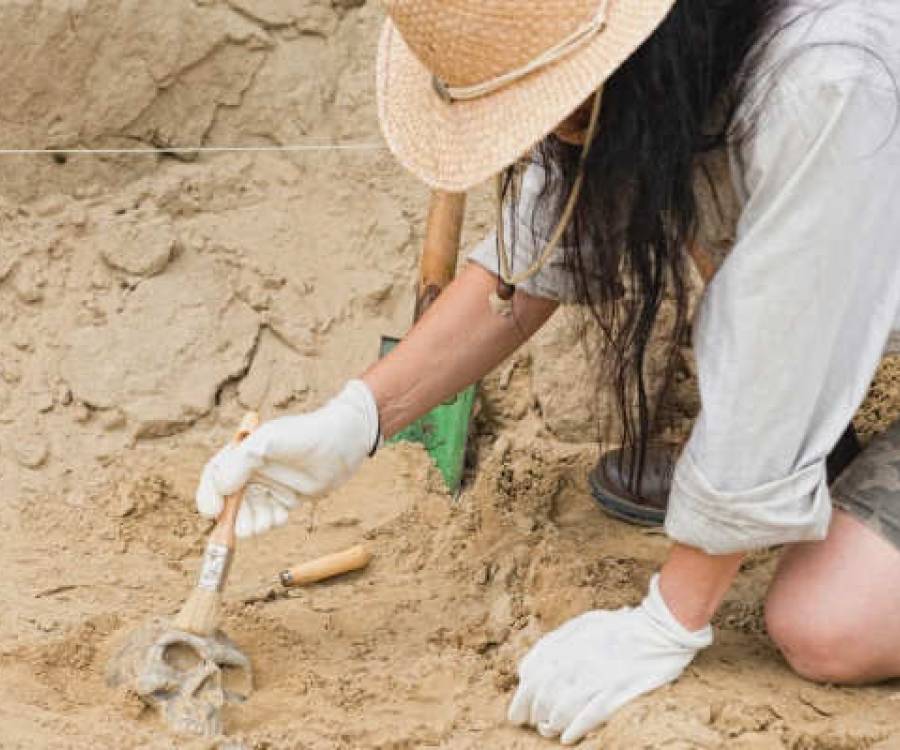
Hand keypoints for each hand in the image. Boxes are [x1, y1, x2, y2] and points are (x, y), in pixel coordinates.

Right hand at [195, 379, 379, 536]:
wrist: (344, 441)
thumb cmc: (306, 435)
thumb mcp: (269, 442)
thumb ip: (241, 462)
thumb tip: (220, 487)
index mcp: (242, 452)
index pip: (214, 476)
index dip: (208, 495)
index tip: (213, 512)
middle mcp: (251, 470)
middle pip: (229, 502)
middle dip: (235, 518)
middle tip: (247, 530)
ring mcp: (268, 485)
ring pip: (249, 514)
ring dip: (254, 523)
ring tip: (271, 520)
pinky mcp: (285, 497)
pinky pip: (269, 517)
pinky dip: (272, 521)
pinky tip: (285, 513)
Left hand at [508, 574, 712, 744]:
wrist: (658, 628)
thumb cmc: (619, 627)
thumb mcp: (581, 624)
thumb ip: (554, 643)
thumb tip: (526, 669)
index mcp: (565, 642)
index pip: (530, 674)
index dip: (521, 696)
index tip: (520, 710)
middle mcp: (575, 659)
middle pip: (542, 695)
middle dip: (533, 714)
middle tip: (534, 724)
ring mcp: (596, 676)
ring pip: (562, 709)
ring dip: (551, 725)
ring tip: (550, 731)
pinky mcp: (616, 691)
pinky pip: (588, 716)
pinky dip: (573, 730)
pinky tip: (567, 738)